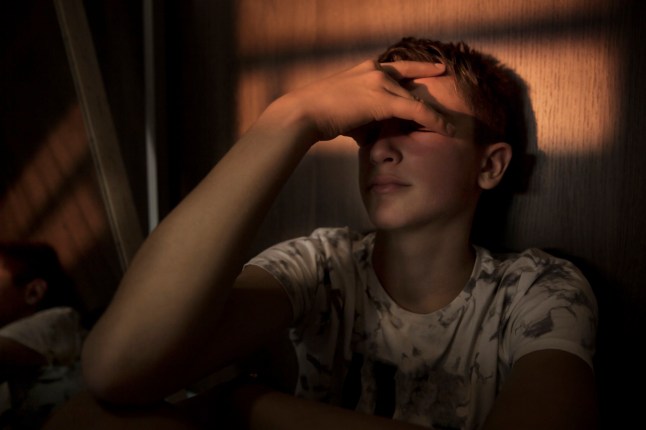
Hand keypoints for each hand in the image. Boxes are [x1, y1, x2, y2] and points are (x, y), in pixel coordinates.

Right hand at [259, 60, 451, 142]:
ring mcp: (380, 82)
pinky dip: (433, 120)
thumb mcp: (347, 111)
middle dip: (432, 88)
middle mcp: (376, 70)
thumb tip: (372, 133)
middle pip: (413, 80)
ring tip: (452, 124)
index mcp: (366, 68)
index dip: (420, 68)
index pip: (400, 67)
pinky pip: (416, 109)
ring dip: (436, 112)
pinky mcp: (383, 99)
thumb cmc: (320, 116)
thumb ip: (365, 117)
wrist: (305, 113)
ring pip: (417, 97)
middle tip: (451, 93)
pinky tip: (446, 129)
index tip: (437, 69)